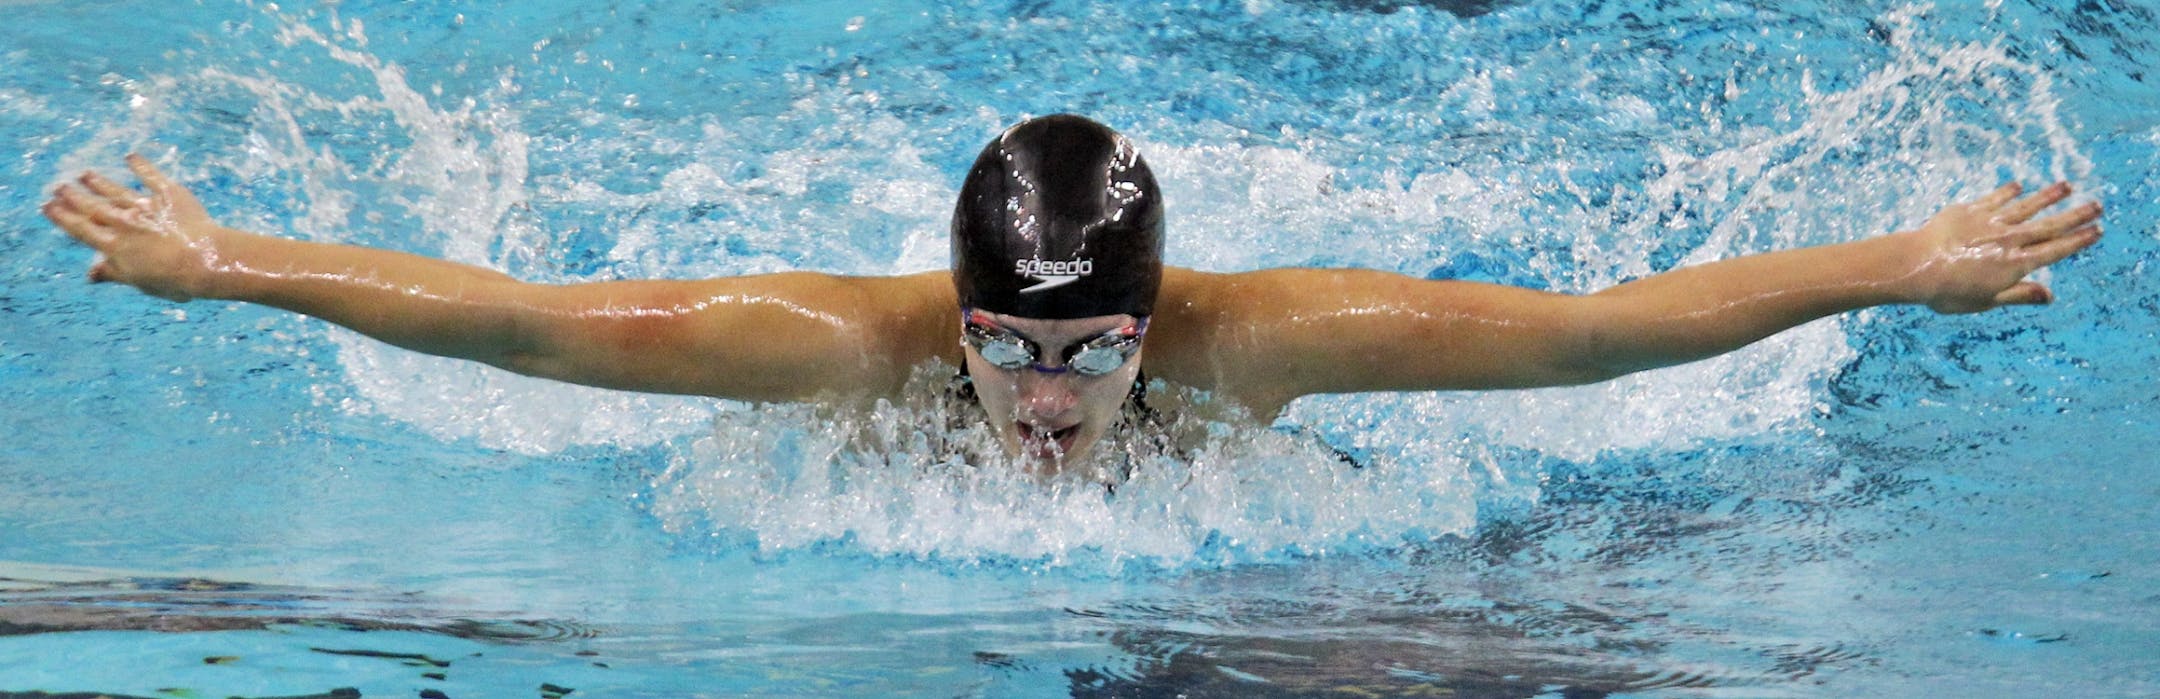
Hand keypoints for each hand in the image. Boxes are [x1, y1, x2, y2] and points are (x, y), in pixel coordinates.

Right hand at [41, 154, 227, 301]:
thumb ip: (114, 273)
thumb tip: (90, 274)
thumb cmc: (174, 279)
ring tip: (85, 174)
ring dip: (99, 182)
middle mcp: (125, 223)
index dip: (63, 217)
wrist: (206, 260)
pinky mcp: (169, 195)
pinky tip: (130, 156)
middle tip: (59, 186)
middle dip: (74, 196)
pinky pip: (152, 176)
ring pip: (116, 191)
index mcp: (115, 246)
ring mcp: (146, 206)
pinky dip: (141, 165)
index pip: (82, 229)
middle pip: (93, 207)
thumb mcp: (139, 282)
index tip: (47, 206)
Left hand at [1906, 181, 2102, 313]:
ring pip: (2026, 206)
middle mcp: (2008, 240)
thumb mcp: (1986, 301)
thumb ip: (2019, 295)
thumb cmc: (1948, 291)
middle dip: (2075, 215)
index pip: (2055, 250)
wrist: (1915, 266)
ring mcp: (1989, 222)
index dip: (2077, 240)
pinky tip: (2019, 185)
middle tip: (2097, 204)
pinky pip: (1994, 198)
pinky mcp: (1969, 211)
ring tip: (2067, 185)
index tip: (2097, 230)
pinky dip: (2008, 191)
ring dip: (2048, 196)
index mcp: (2015, 264)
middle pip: (2048, 225)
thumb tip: (2050, 296)